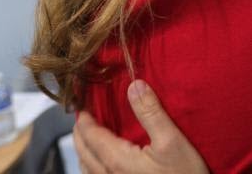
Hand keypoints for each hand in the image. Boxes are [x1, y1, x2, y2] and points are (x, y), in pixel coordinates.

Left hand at [72, 80, 208, 173]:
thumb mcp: (172, 141)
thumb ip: (151, 113)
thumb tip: (134, 85)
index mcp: (117, 160)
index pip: (90, 135)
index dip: (84, 118)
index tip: (83, 103)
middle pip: (83, 151)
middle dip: (80, 132)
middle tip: (84, 115)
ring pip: (87, 167)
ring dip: (85, 149)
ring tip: (90, 135)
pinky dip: (92, 163)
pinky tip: (103, 160)